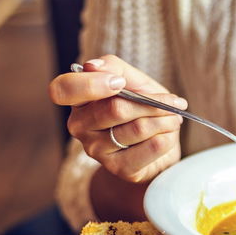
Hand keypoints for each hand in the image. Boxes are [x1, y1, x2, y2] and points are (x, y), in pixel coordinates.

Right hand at [49, 54, 187, 182]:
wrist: (159, 144)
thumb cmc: (142, 108)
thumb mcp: (133, 81)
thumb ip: (114, 68)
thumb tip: (92, 66)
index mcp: (78, 100)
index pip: (63, 90)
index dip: (90, 85)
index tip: (120, 83)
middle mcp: (80, 126)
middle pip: (116, 109)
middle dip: (153, 103)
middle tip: (173, 102)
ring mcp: (96, 150)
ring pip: (138, 128)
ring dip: (165, 120)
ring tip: (173, 118)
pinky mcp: (119, 168)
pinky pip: (151, 147)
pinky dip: (168, 137)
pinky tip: (168, 136)